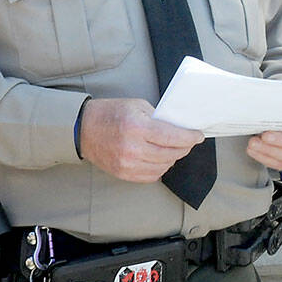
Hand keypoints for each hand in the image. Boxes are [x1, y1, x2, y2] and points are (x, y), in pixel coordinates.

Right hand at [78, 98, 204, 182]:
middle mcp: (132, 148)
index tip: (198, 136)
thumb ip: (159, 118)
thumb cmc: (111, 113)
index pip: (172, 137)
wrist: (83, 128)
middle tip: (190, 141)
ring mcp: (126, 164)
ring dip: (174, 158)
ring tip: (176, 149)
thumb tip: (180, 128)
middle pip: (170, 153)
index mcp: (137, 127)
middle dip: (185, 147)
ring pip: (163, 166)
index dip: (190, 138)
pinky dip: (160, 168)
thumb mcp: (137, 106)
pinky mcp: (122, 173)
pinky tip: (162, 159)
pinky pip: (150, 176)